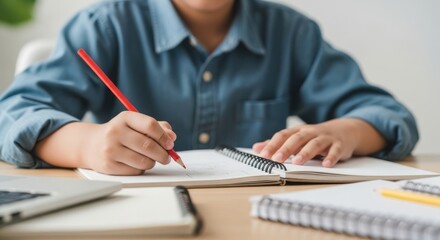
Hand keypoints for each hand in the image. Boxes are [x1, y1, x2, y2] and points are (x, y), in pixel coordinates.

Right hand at [82, 111, 175, 174]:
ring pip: (144, 161)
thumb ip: (157, 127)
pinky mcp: (109, 165)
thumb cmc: (120, 134)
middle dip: (163, 154)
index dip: (164, 136)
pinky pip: (135, 171)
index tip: (170, 144)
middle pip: (148, 145)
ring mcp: (110, 149)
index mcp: (125, 118)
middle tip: (166, 157)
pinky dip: (141, 169)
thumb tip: (172, 137)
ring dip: (152, 162)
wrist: (91, 145)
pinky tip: (135, 163)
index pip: (150, 125)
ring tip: (149, 159)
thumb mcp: (136, 124)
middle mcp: (115, 132)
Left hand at [252, 118, 385, 167]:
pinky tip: (326, 165)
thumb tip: (256, 148)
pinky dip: (331, 157)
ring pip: (315, 144)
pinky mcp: (339, 145)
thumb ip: (277, 144)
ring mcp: (325, 138)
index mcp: (298, 131)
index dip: (272, 145)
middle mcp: (310, 132)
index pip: (283, 136)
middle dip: (286, 149)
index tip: (263, 155)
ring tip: (297, 162)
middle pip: (297, 138)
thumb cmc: (314, 137)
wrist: (344, 131)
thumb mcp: (295, 138)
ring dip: (305, 152)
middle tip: (276, 159)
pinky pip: (335, 151)